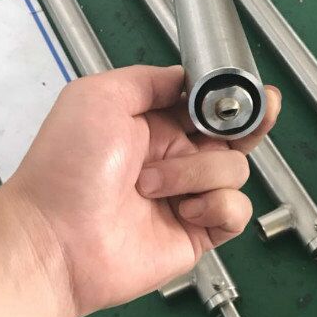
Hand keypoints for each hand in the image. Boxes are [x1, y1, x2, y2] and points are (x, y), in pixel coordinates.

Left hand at [7, 64, 279, 316]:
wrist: (55, 237)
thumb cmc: (66, 166)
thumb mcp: (98, 97)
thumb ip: (149, 81)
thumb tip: (187, 79)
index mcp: (155, 125)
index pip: (207, 106)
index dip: (229, 96)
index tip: (242, 89)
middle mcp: (176, 159)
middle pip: (234, 136)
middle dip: (251, 120)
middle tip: (261, 109)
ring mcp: (188, 196)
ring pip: (234, 170)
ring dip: (196, 172)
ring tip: (150, 186)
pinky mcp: (198, 232)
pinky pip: (235, 211)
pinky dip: (217, 206)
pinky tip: (185, 211)